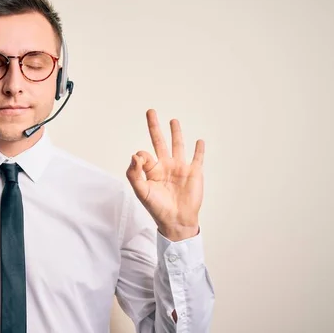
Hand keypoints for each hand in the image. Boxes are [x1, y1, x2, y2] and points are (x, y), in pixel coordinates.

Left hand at [126, 109, 203, 241]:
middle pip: (159, 141)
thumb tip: (134, 155)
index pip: (144, 154)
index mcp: (151, 170)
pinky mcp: (194, 172)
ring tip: (173, 120)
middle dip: (154, 127)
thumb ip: (134, 174)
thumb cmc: (157, 208)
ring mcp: (180, 168)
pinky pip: (198, 158)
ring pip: (178, 145)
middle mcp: (165, 166)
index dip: (140, 156)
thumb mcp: (141, 191)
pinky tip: (199, 141)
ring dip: (176, 133)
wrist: (176, 220)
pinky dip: (199, 149)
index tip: (141, 161)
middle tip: (150, 111)